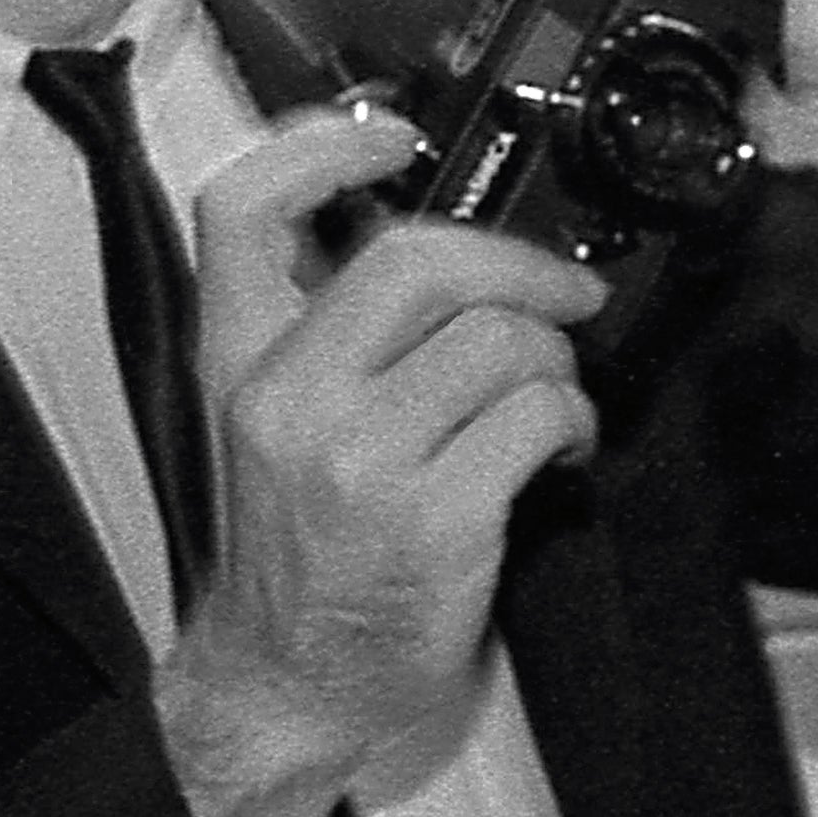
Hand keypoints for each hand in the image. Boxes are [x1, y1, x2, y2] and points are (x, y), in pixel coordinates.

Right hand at [170, 105, 604, 789]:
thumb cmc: (305, 553)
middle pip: (420, 259)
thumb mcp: (278, 424)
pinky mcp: (435, 515)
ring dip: (557, 366)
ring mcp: (359, 456)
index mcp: (239, 359)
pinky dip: (578, 427)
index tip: (395, 136)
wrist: (290, 679)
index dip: (324, 147)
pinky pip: (544, 418)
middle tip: (565, 291)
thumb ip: (332, 333)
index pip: (246, 212)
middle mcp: (289, 395)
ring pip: (505, 340)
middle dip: (522, 265)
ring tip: (549, 406)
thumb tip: (450, 253)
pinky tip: (560, 455)